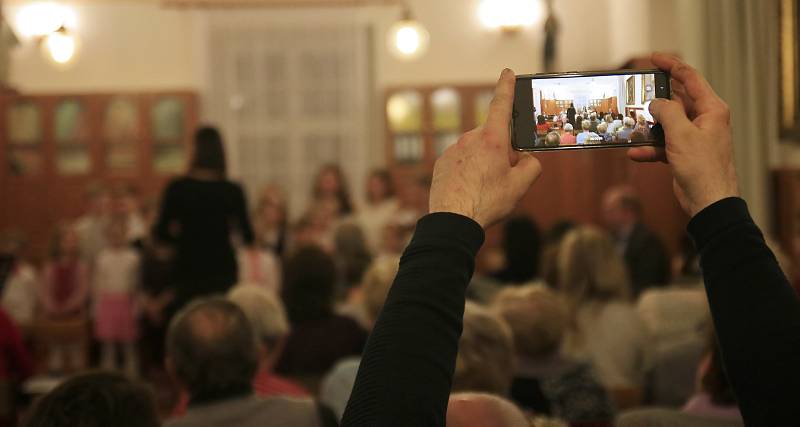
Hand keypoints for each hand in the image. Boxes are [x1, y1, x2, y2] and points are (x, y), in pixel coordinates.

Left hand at [429, 69, 541, 227]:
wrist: (452, 221)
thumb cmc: (487, 203)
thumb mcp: (520, 186)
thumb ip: (531, 166)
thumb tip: (525, 159)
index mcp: (491, 139)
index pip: (501, 105)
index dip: (506, 87)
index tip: (507, 73)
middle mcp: (469, 139)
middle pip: (493, 138)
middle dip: (501, 151)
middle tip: (503, 176)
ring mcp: (452, 150)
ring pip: (476, 151)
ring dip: (484, 163)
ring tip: (484, 189)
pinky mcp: (441, 163)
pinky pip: (461, 162)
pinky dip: (468, 172)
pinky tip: (470, 190)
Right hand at [628, 53, 739, 216]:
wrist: (709, 201)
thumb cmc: (702, 167)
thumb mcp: (681, 134)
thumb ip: (667, 112)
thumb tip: (655, 103)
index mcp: (711, 109)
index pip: (691, 78)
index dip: (672, 65)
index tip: (653, 58)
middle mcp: (704, 120)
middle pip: (676, 100)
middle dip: (655, 98)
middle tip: (636, 92)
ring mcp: (694, 137)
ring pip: (666, 123)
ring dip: (648, 127)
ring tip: (630, 125)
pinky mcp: (684, 154)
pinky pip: (663, 145)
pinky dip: (649, 148)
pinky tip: (634, 152)